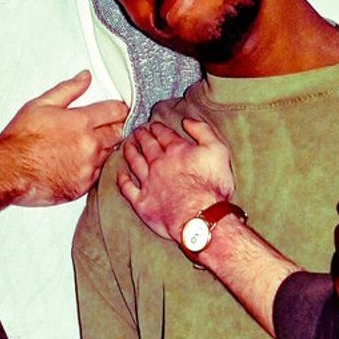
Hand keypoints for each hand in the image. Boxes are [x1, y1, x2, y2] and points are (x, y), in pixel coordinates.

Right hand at [1, 72, 127, 205]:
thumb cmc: (20, 140)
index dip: (118, 109)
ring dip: (103, 149)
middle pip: (119, 133)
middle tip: (101, 127)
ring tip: (82, 146)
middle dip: (114, 128)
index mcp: (81, 122)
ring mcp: (88, 168)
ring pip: (110, 155)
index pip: (117, 111)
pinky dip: (91, 168)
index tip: (116, 110)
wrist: (8, 171)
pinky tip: (76, 163)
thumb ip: (68, 89)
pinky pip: (97, 174)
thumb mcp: (41, 104)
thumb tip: (85, 77)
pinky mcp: (83, 187)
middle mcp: (90, 146)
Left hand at [119, 111, 234, 244]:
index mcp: (176, 150)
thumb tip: (187, 120)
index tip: (153, 125)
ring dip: (129, 151)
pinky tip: (120, 174)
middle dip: (141, 136)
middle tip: (136, 131)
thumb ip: (203, 131)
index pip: (163, 134)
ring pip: (134, 162)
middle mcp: (159, 163)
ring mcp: (148, 182)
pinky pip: (127, 188)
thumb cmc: (213, 187)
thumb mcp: (218, 151)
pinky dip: (122, 180)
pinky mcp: (142, 202)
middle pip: (146, 145)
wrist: (201, 218)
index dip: (157, 128)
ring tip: (127, 145)